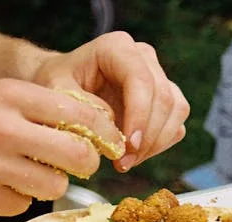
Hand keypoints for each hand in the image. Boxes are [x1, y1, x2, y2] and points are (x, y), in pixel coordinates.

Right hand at [0, 79, 124, 215]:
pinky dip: (14, 198)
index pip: (81, 115)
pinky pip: (21, 205)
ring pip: (54, 186)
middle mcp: (2, 129)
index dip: (104, 134)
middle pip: (77, 156)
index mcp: (11, 95)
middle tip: (78, 165)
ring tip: (24, 172)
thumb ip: (40, 110)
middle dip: (86, 164)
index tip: (109, 144)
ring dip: (49, 184)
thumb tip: (93, 136)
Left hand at [32, 32, 190, 172]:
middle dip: (147, 137)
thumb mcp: (55, 93)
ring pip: (175, 112)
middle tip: (122, 163)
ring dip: (155, 144)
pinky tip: (133, 155)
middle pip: (163, 98)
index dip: (139, 116)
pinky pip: (175, 125)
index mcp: (117, 48)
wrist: (60, 86)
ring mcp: (157, 78)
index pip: (141, 80)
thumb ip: (81, 109)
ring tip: (126, 162)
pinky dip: (159, 146)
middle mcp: (143, 58)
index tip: (128, 146)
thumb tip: (112, 131)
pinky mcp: (164, 100)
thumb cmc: (56, 85)